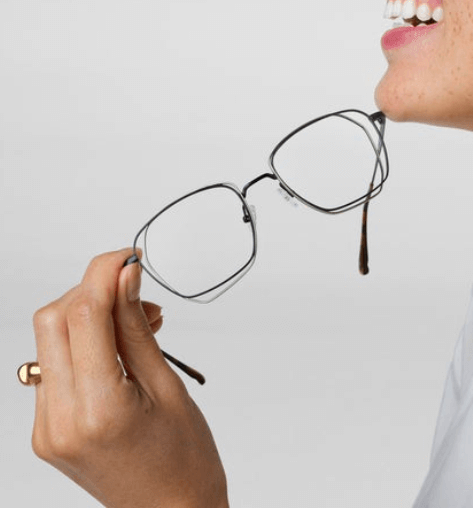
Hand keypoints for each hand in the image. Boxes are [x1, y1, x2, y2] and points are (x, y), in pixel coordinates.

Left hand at [30, 249, 228, 507]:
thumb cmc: (184, 456)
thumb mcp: (168, 384)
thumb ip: (136, 327)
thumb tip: (125, 275)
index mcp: (97, 409)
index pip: (81, 315)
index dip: (103, 273)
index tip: (130, 256)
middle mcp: (59, 420)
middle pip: (53, 320)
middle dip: (93, 291)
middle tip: (138, 291)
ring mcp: (46, 427)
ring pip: (49, 340)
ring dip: (88, 315)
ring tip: (139, 323)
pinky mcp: (46, 430)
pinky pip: (54, 366)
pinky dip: (83, 343)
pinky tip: (119, 347)